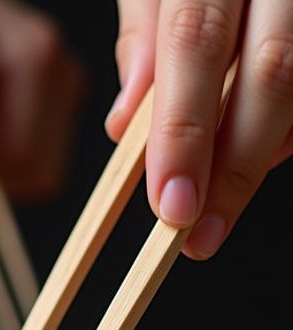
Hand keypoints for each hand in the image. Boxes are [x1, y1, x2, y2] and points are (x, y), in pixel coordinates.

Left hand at [109, 0, 292, 258]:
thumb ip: (144, 33)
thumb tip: (124, 125)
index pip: (194, 43)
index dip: (182, 131)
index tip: (170, 206)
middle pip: (268, 70)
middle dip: (232, 166)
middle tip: (197, 235)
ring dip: (264, 156)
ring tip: (224, 210)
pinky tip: (267, 156)